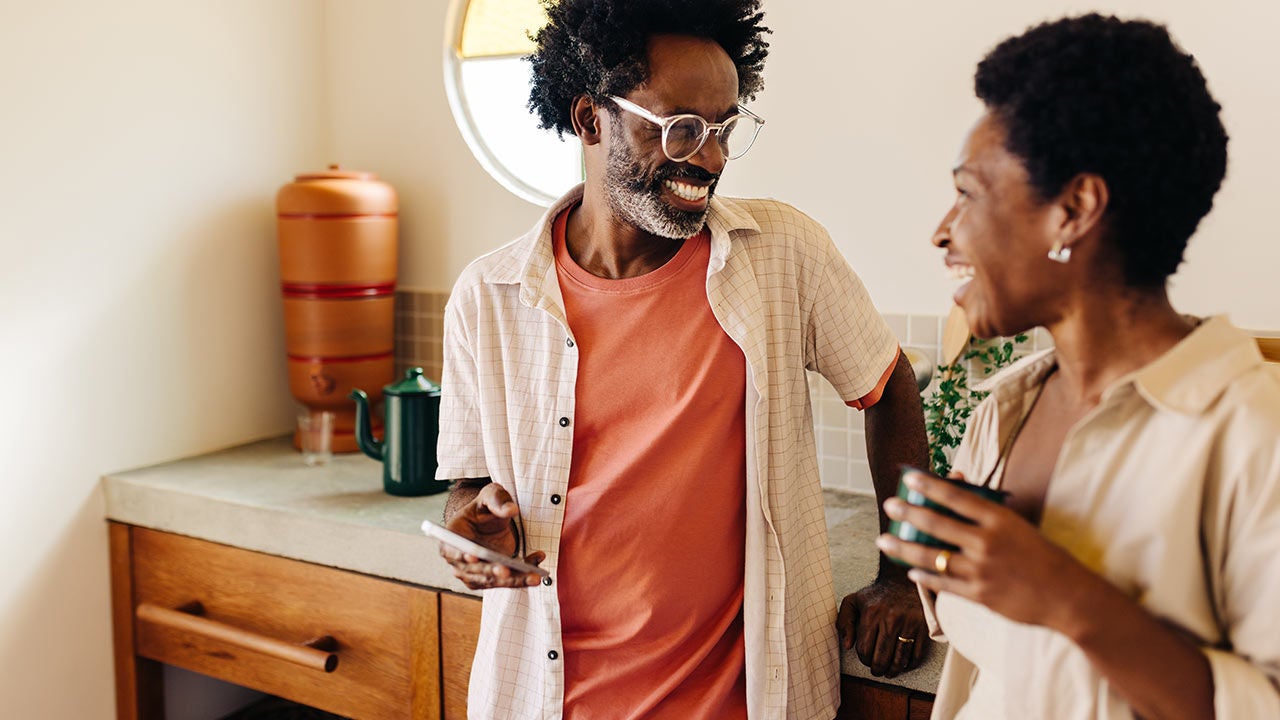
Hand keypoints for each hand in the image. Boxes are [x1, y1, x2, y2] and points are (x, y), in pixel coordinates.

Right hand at [440, 483, 545, 589]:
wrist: (489, 522)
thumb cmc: (484, 508)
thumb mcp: (490, 495)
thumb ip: (498, 500)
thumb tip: (511, 510)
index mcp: (451, 536)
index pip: (451, 548)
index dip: (460, 554)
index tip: (473, 556)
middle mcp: (458, 559)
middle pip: (474, 570)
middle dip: (491, 571)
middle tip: (506, 570)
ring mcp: (473, 572)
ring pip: (492, 580)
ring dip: (512, 581)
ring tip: (532, 576)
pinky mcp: (490, 579)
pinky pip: (506, 582)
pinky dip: (522, 578)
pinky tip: (538, 568)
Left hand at [838, 573, 929, 676]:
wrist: (902, 581)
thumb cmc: (876, 595)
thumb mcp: (853, 601)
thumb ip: (844, 621)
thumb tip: (847, 645)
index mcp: (871, 614)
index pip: (864, 649)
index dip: (864, 659)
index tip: (866, 659)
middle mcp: (890, 620)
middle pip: (882, 658)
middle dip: (877, 669)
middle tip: (877, 670)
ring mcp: (908, 624)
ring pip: (899, 659)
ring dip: (893, 671)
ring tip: (889, 671)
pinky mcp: (923, 627)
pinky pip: (916, 654)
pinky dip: (910, 664)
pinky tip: (904, 664)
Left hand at [875, 469, 1093, 630]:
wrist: (1068, 596)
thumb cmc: (1044, 556)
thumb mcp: (1020, 525)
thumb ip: (987, 508)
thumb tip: (956, 481)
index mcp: (1000, 520)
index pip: (957, 497)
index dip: (929, 486)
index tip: (909, 477)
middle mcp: (987, 543)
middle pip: (937, 525)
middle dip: (908, 513)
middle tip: (889, 504)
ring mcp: (981, 571)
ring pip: (932, 557)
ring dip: (904, 548)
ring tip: (885, 539)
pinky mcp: (979, 595)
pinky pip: (944, 584)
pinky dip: (925, 578)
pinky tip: (911, 572)